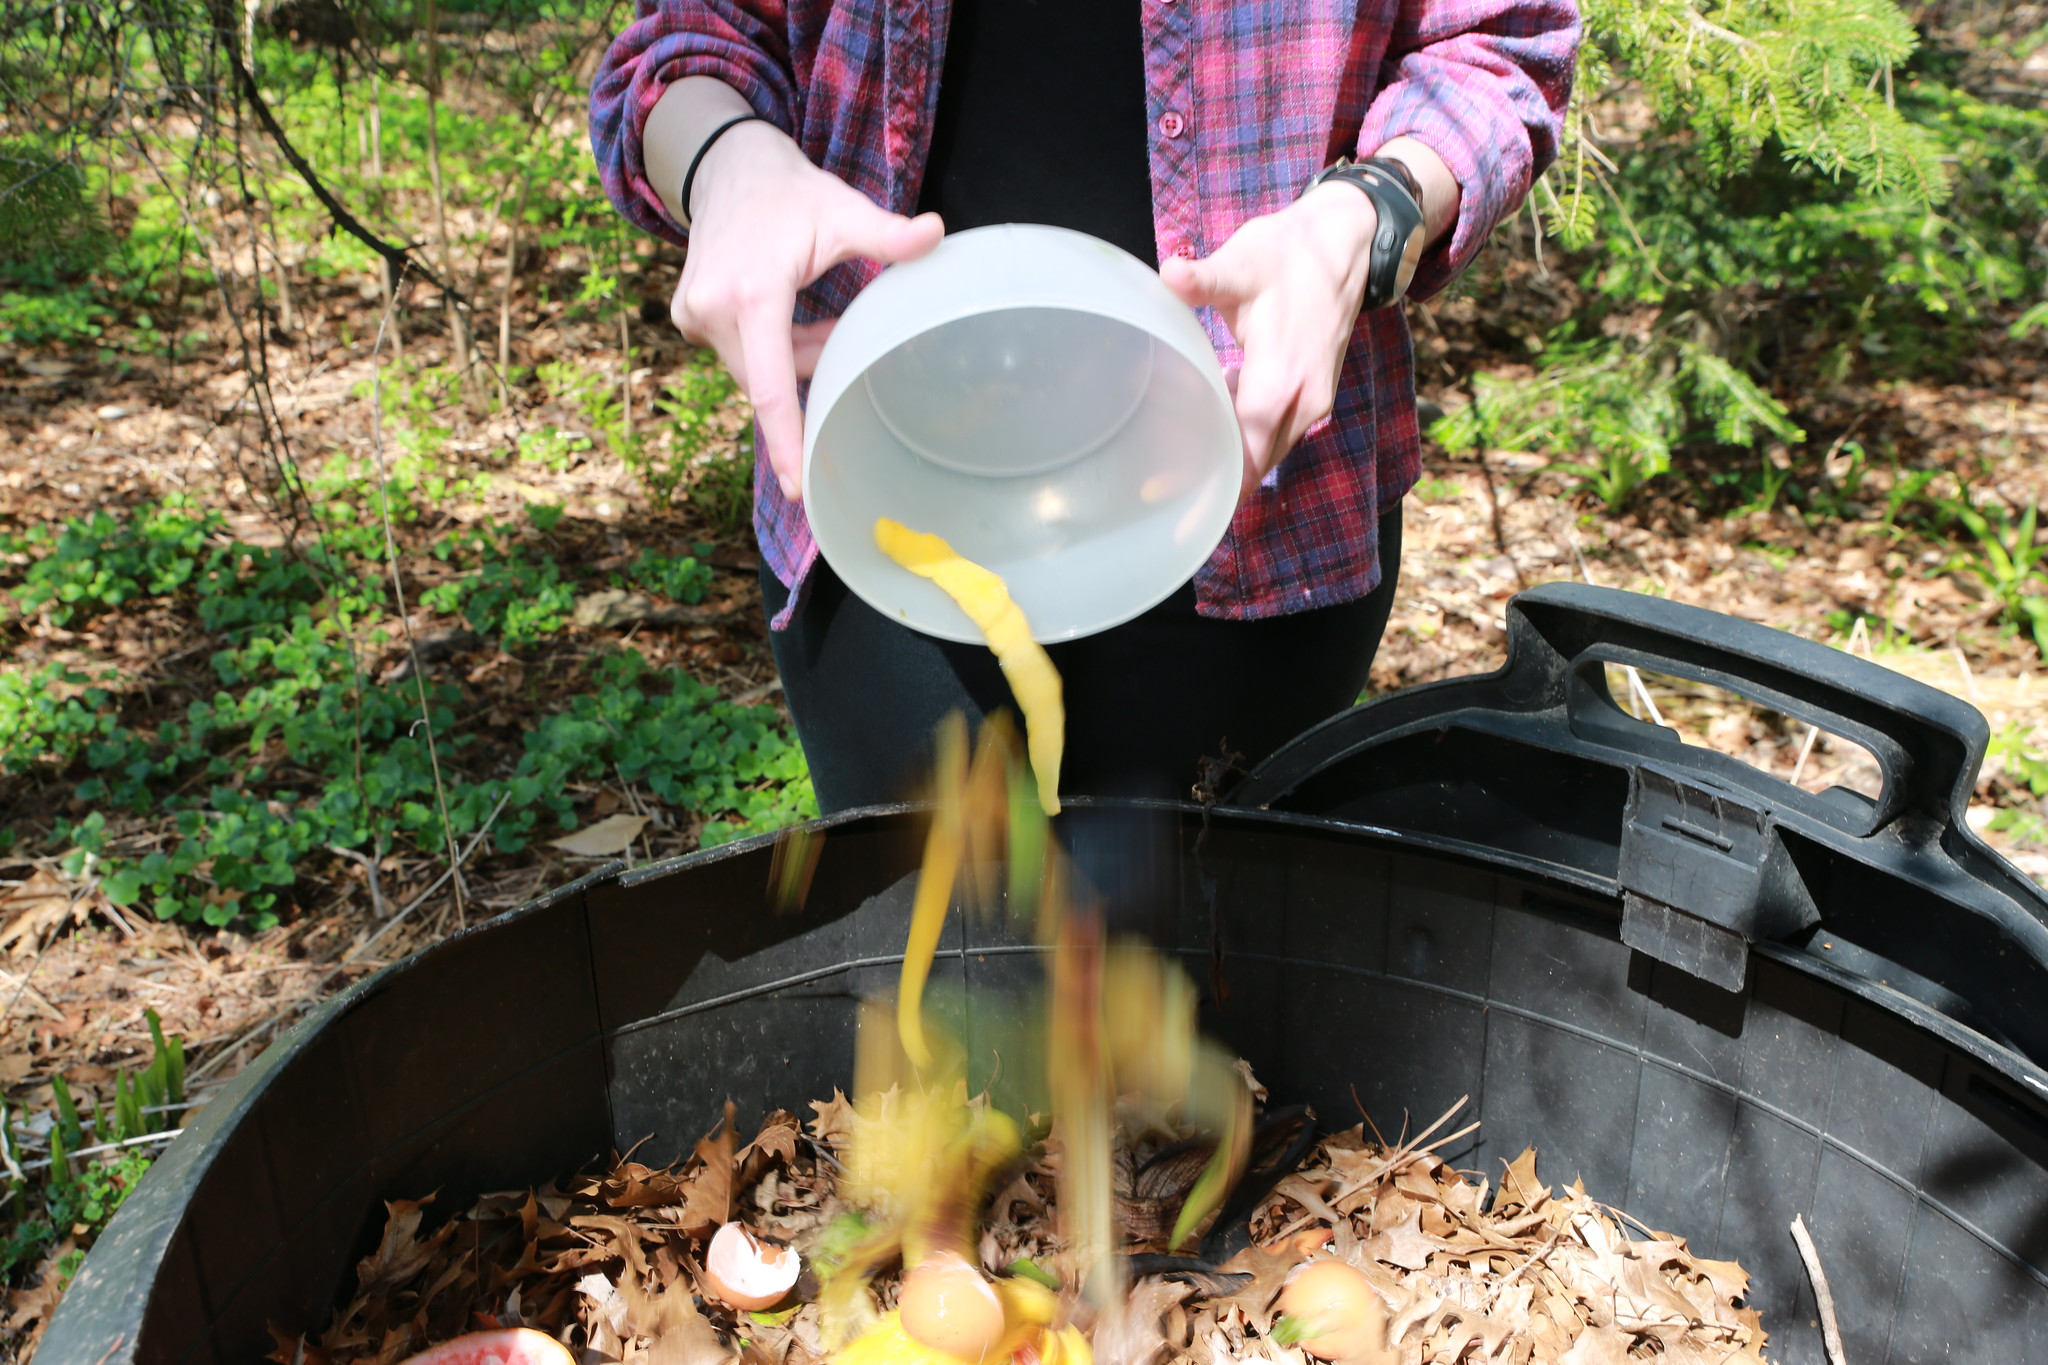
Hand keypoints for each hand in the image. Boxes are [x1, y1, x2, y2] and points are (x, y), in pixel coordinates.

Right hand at [670, 121, 941, 499]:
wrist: (726, 165)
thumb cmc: (788, 191)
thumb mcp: (840, 211)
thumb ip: (887, 235)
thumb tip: (937, 234)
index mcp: (750, 295)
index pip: (772, 388)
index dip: (788, 441)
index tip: (798, 488)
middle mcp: (712, 312)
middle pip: (770, 380)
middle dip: (808, 368)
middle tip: (839, 333)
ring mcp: (693, 317)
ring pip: (757, 370)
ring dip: (791, 355)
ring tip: (813, 310)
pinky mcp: (687, 318)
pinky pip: (741, 354)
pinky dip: (770, 345)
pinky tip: (785, 308)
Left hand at [1160, 183, 1377, 500]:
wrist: (1345, 244)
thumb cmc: (1289, 253)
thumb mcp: (1243, 263)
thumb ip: (1205, 279)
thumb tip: (1170, 274)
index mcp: (1281, 380)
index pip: (1243, 450)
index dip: (1208, 476)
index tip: (1162, 493)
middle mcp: (1303, 402)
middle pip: (1255, 463)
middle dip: (1213, 479)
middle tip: (1157, 488)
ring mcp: (1314, 402)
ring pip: (1268, 452)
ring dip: (1230, 459)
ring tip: (1177, 463)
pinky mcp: (1314, 397)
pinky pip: (1277, 434)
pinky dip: (1246, 437)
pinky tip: (1213, 417)